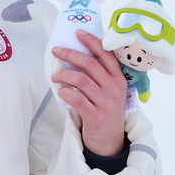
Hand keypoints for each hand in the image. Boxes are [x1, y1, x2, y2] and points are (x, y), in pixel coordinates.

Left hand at [51, 29, 127, 155]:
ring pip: (81, 80)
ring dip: (64, 74)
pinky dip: (66, 92)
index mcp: (119, 79)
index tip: (77, 33)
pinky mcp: (96, 116)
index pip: (106, 54)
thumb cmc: (105, 111)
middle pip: (90, 64)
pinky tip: (60, 91)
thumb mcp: (109, 91)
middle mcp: (114, 88)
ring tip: (55, 76)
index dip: (91, 41)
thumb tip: (75, 55)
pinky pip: (77, 99)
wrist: (110, 142)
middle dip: (70, 54)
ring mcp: (106, 103)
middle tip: (56, 51)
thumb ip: (99, 76)